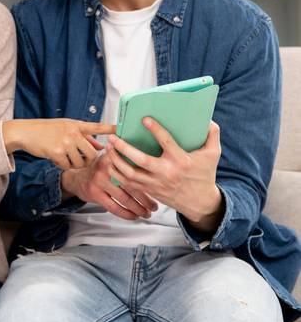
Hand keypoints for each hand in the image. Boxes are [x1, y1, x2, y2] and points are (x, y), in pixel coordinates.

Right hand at [2, 118, 115, 169]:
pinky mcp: (56, 152)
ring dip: (73, 164)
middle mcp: (72, 132)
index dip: (111, 129)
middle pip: (91, 153)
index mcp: (76, 125)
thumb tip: (100, 146)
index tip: (122, 130)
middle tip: (79, 159)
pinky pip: (67, 166)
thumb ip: (84, 136)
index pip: (97, 127)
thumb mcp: (66, 128)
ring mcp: (65, 142)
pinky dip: (62, 165)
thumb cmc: (46, 130)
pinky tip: (55, 158)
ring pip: (80, 162)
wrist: (26, 132)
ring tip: (64, 156)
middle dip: (87, 161)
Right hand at [60, 151, 158, 219]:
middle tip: (155, 207)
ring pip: (125, 198)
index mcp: (115, 156)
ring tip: (147, 213)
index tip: (158, 190)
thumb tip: (153, 165)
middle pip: (132, 185)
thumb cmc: (101, 169)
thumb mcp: (112, 158)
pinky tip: (134, 217)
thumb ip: (127, 159)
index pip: (135, 169)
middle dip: (146, 199)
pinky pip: (114, 207)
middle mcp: (107, 167)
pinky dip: (126, 214)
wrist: (77, 177)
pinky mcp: (95, 194)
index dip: (149, 181)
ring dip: (138, 209)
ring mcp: (100, 181)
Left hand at [105, 119, 222, 230]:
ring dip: (116, 161)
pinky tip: (111, 163)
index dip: (155, 129)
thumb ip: (212, 134)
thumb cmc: (205, 174)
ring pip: (131, 174)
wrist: (200, 203)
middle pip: (141, 160)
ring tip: (108, 148)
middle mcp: (167, 173)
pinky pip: (130, 184)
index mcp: (181, 160)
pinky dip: (118, 174)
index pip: (166, 142)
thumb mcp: (214, 153)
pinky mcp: (150, 191)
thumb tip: (207, 118)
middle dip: (124, 148)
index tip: (144, 119)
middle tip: (113, 137)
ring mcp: (157, 184)